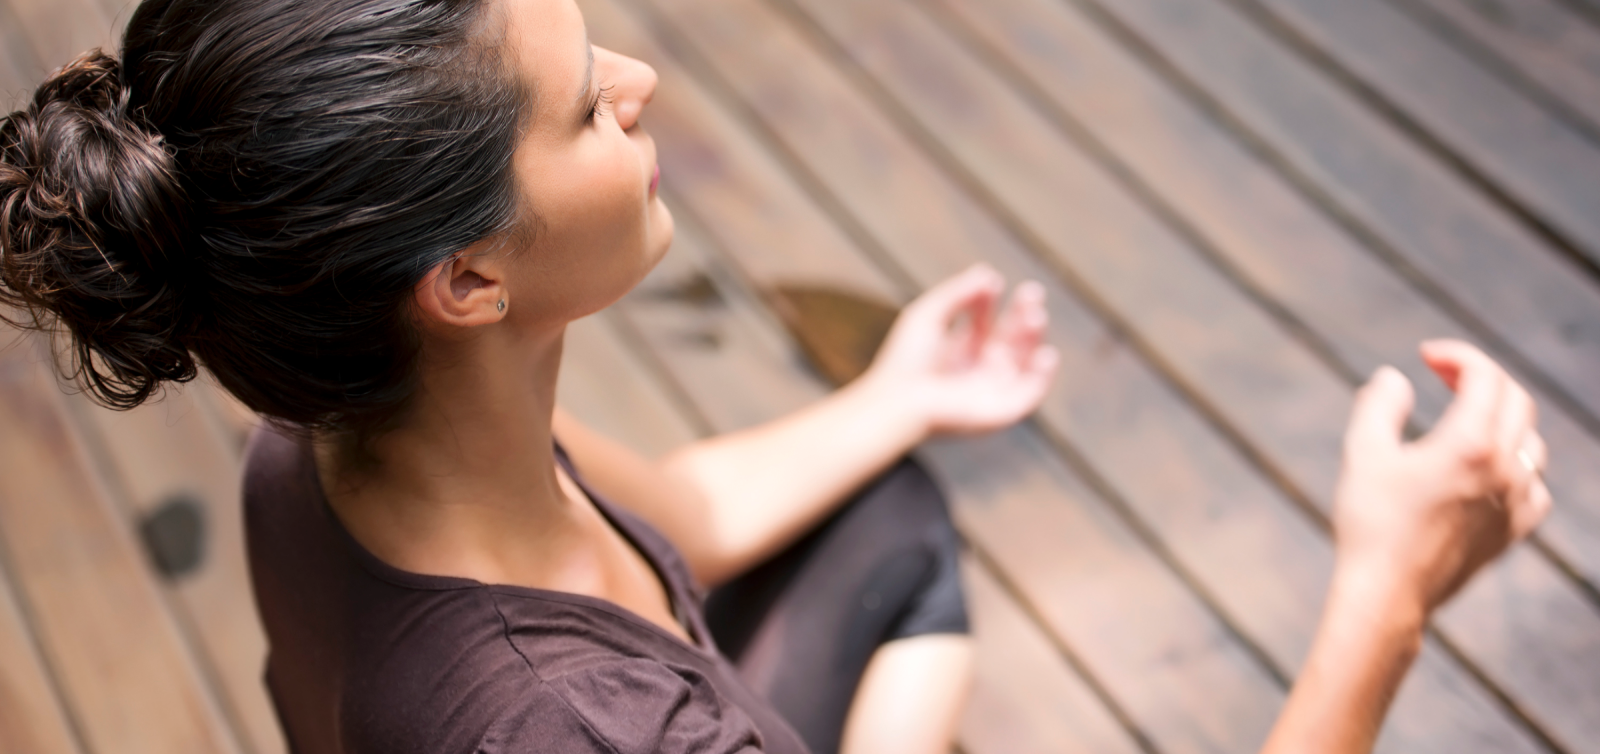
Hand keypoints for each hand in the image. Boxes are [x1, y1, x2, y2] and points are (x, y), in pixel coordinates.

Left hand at [860, 265, 1058, 435]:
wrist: (901, 402)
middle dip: (1022, 314)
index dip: (988, 300)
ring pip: (1024, 361)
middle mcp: (975, 372)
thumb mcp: (928, 316)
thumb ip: (957, 293)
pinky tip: (1047, 354)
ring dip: (1034, 337)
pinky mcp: (1000, 412)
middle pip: (1009, 339)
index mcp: (955, 353)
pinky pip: (1031, 394)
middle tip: (1033, 291)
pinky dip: (1044, 376)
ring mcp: (989, 391)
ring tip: (1036, 315)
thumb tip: (987, 272)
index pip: (982, 322)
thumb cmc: (905, 362)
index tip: (994, 282)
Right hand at [1332, 340, 1550, 615]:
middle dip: (1480, 377)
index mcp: (1470, 443)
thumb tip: (1397, 377)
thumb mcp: (1362, 451)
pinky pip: (1535, 484)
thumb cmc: (1370, 521)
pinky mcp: (1514, 531)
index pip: (1484, 376)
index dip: (1456, 355)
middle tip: (1442, 374)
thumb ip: (1380, 403)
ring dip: (1502, 417)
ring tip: (1464, 418)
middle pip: (1515, 399)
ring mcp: (1516, 502)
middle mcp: (1505, 468)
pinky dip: (1517, 465)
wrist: (1387, 593)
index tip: (1424, 356)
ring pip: (1530, 441)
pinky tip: (1489, 469)